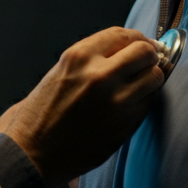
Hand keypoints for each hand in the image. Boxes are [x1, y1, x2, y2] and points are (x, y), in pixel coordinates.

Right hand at [0, 27, 162, 187]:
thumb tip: (129, 49)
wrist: (33, 152)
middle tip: (149, 62)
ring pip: (155, 76)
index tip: (142, 44)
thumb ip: (93, 58)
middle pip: (144, 51)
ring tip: (141, 84)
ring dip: (151, 77)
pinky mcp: (125, 124)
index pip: (122, 34)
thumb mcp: (60, 72)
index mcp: (79, 57)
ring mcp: (115, 101)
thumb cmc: (42, 114)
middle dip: (150, 55)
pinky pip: (149, 102)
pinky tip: (133, 102)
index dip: (137, 38)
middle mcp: (99, 75)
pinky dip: (146, 99)